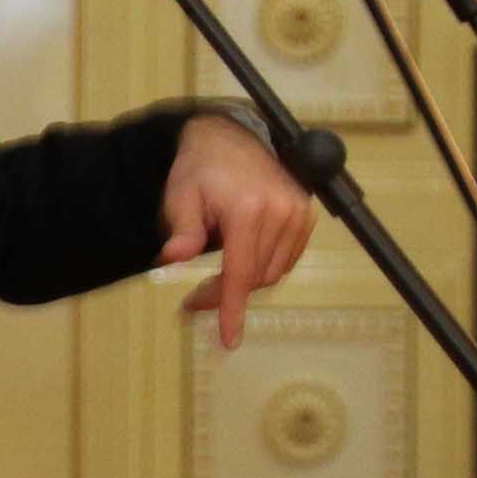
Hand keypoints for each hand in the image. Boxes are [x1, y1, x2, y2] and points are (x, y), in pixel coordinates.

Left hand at [160, 113, 318, 348]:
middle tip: (194, 300)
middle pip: (255, 277)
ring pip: (272, 272)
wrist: (229, 139)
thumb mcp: (180, 197)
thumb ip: (181, 230)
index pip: (241, 271)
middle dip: (225, 295)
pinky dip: (263, 268)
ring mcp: (298, 213)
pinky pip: (286, 260)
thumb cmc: (200, 170)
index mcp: (248, 209)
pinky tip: (241, 262)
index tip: (229, 338)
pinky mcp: (306, 216)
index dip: (232, 308)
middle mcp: (280, 211)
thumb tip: (170, 258)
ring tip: (214, 281)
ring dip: (245, 283)